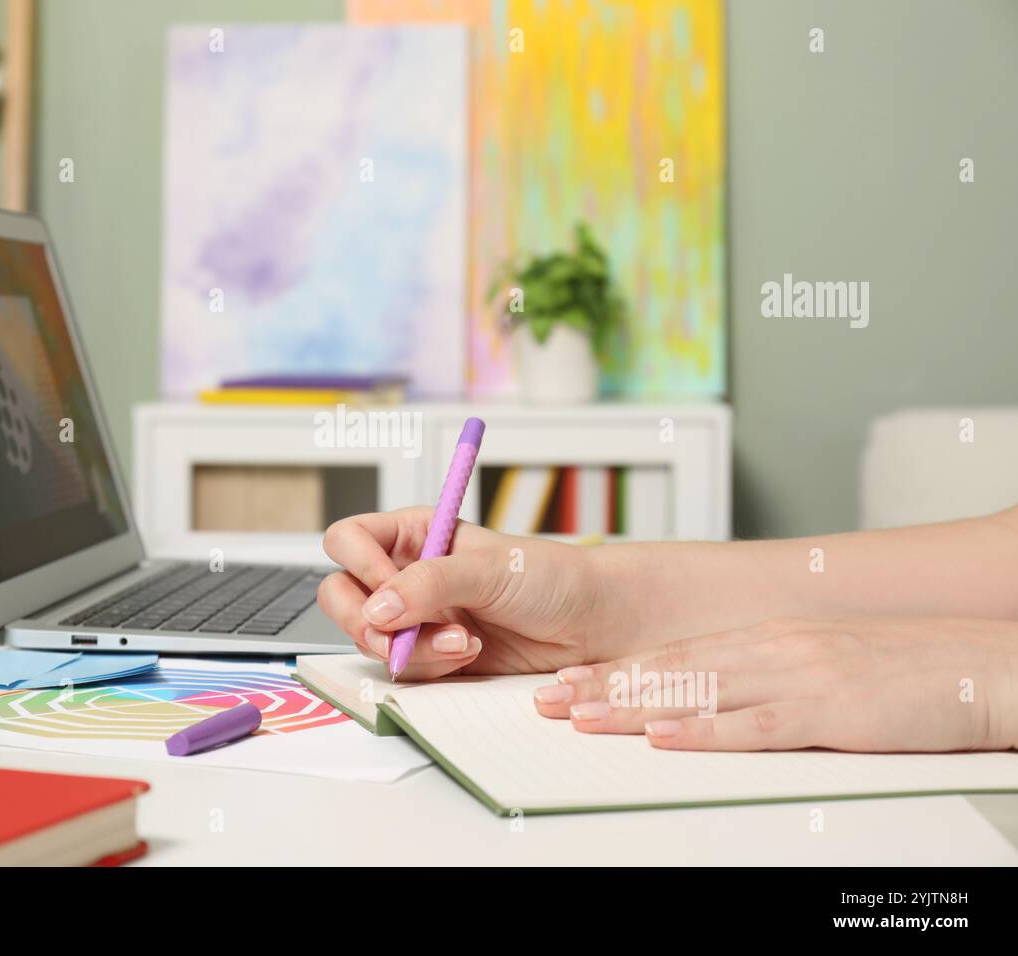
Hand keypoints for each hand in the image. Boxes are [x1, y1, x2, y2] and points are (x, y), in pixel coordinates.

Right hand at [319, 507, 615, 679]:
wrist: (591, 625)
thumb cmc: (550, 578)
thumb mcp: (488, 568)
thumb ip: (428, 583)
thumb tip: (378, 608)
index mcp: (412, 533)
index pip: (348, 540)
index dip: (357, 564)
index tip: (387, 585)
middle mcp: (406, 574)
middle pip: (341, 595)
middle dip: (368, 620)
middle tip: (403, 630)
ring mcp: (415, 618)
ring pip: (370, 638)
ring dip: (411, 647)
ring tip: (464, 641)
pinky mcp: (430, 655)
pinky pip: (402, 669)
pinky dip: (430, 666)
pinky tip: (470, 654)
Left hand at [534, 616, 1017, 751]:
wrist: (981, 663)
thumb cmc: (907, 669)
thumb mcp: (824, 662)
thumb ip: (770, 675)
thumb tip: (718, 696)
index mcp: (769, 636)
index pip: (674, 654)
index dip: (617, 669)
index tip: (571, 681)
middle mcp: (772, 648)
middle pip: (670, 669)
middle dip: (604, 685)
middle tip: (550, 700)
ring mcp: (798, 676)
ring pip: (697, 692)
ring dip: (633, 706)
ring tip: (580, 718)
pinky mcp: (829, 710)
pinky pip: (754, 725)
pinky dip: (704, 731)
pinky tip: (663, 736)